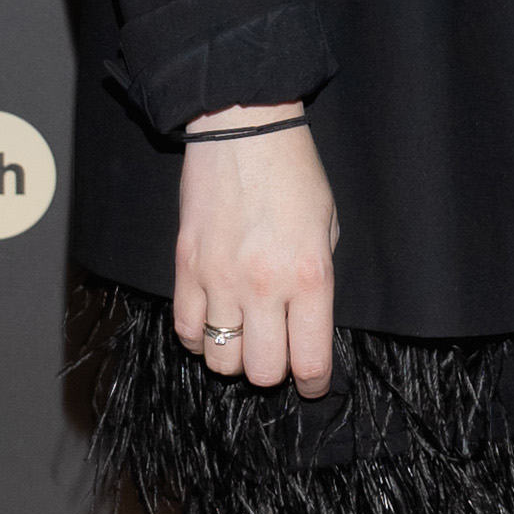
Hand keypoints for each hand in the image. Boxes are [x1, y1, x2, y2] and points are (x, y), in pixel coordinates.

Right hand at [174, 117, 337, 397]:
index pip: (310, 361)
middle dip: (273, 371)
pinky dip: (199, 337)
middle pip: (261, 371)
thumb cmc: (294, 174)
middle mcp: (263, 287)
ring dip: (234, 356)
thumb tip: (303, 324)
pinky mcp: (185, 267)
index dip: (313, 383)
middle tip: (277, 352)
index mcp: (309, 277)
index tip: (312, 382)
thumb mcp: (328, 227)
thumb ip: (317, 281)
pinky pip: (185, 330)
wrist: (243, 129)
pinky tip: (212, 321)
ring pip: (220, 359)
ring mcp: (219, 279)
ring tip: (244, 335)